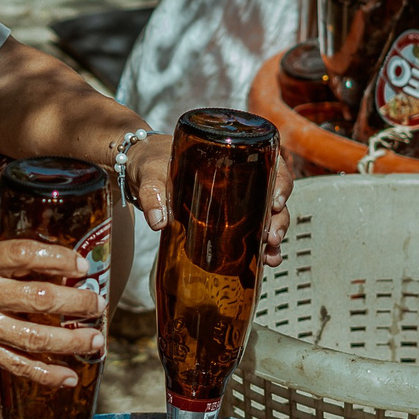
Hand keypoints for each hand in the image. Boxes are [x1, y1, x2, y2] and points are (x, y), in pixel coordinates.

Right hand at [0, 232, 106, 386]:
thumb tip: (38, 249)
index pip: (24, 255)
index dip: (58, 258)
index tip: (82, 263)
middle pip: (39, 299)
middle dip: (77, 302)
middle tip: (98, 302)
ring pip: (34, 338)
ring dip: (71, 340)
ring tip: (96, 339)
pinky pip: (16, 366)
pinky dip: (45, 374)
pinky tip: (70, 376)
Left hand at [121, 133, 295, 265]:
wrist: (137, 172)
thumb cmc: (149, 163)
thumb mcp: (150, 172)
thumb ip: (151, 192)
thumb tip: (158, 220)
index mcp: (230, 156)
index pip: (270, 163)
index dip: (281, 181)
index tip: (276, 201)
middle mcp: (239, 178)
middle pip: (273, 194)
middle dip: (278, 218)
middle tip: (271, 238)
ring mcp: (234, 201)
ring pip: (266, 217)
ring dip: (272, 237)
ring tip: (271, 257)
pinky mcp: (223, 221)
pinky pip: (249, 233)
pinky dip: (258, 249)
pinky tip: (263, 263)